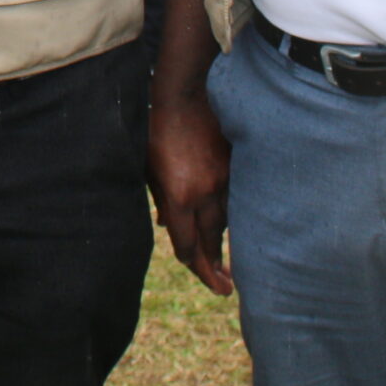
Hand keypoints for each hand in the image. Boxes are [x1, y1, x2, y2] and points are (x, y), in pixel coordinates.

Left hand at [148, 92, 233, 294]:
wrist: (184, 96)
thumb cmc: (157, 131)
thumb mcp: (149, 168)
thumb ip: (160, 200)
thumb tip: (166, 225)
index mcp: (180, 197)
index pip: (187, 244)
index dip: (191, 262)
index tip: (197, 272)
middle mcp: (205, 194)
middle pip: (212, 241)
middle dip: (216, 267)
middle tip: (224, 289)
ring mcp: (225, 181)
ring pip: (227, 222)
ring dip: (224, 242)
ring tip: (227, 265)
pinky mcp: (236, 169)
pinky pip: (237, 201)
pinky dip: (233, 216)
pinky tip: (231, 226)